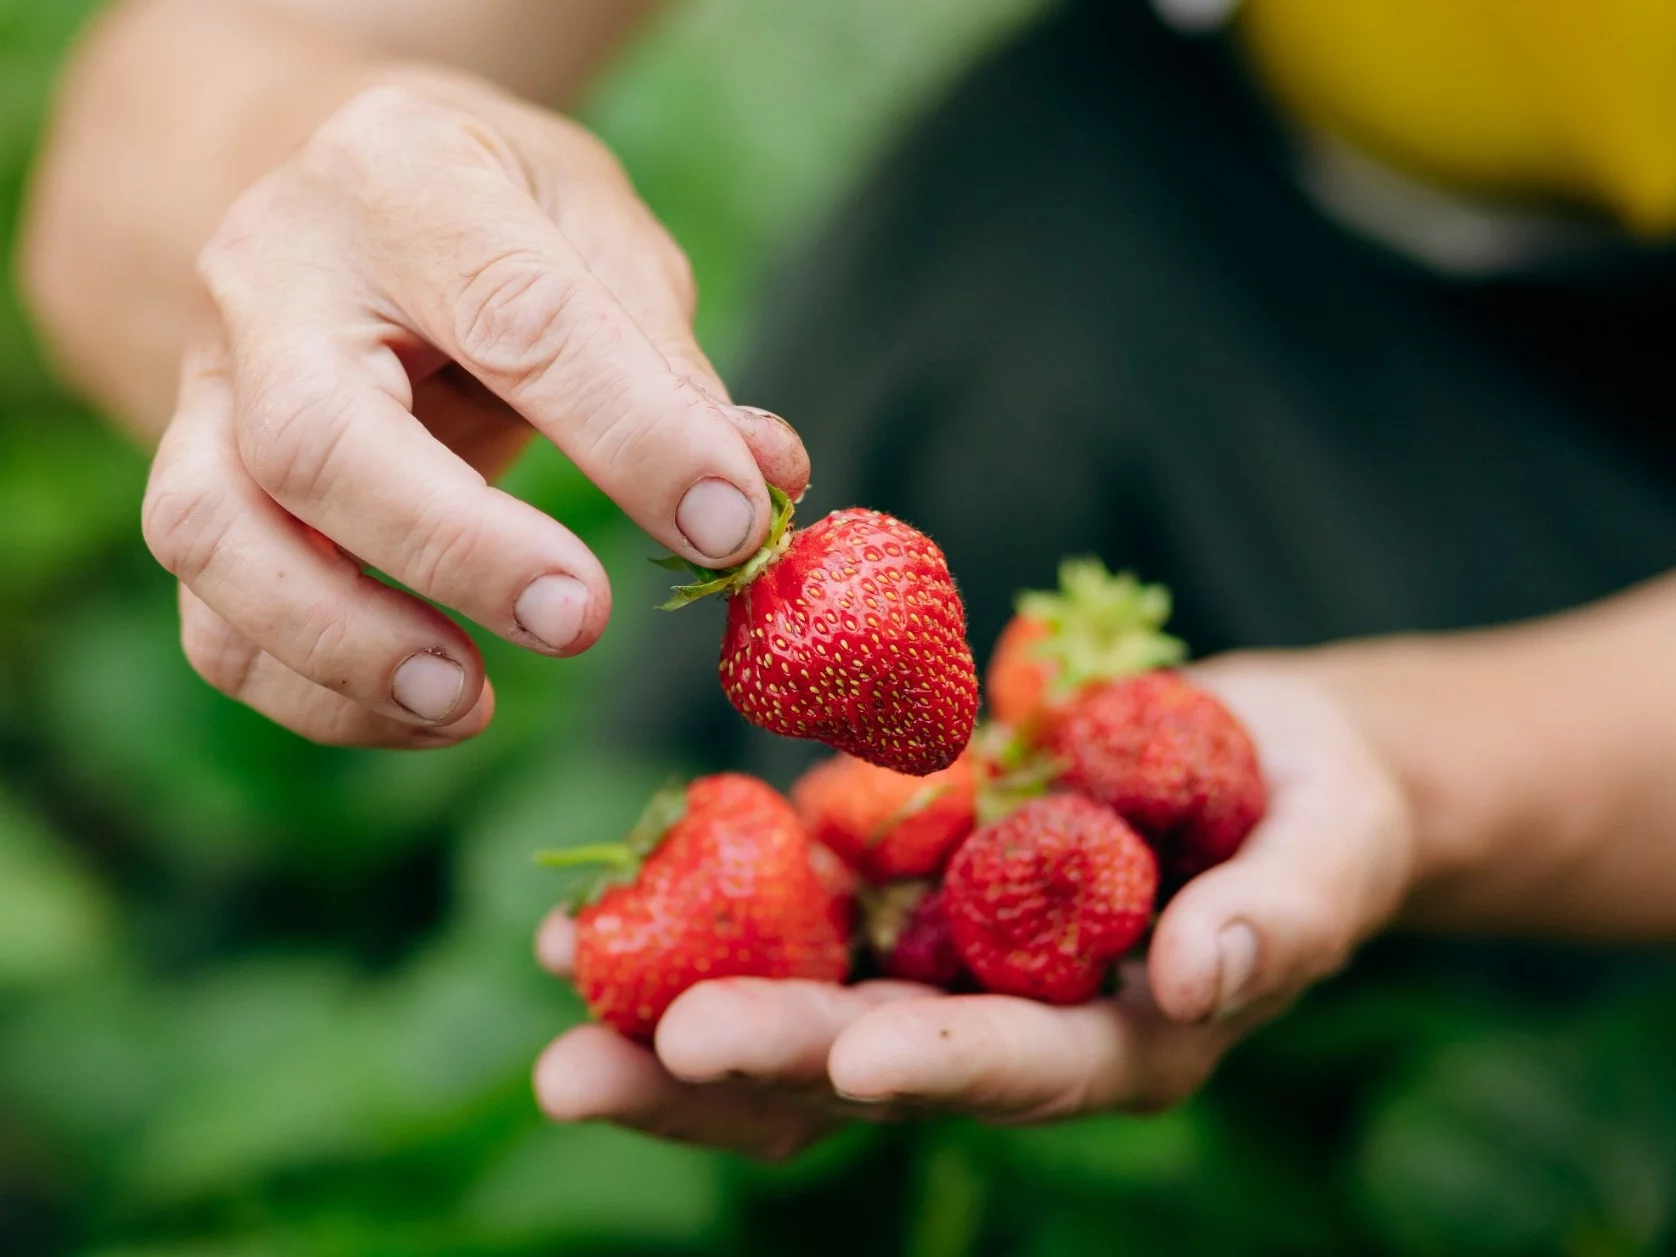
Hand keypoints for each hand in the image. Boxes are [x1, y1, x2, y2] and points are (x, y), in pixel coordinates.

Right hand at [141, 72, 805, 746]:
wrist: (337, 193)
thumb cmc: (496, 213)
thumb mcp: (595, 228)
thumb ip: (667, 360)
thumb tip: (762, 480)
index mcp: (403, 178)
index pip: (517, 315)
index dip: (630, 433)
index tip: (726, 527)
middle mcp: (272, 275)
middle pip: (316, 436)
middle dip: (457, 549)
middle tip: (578, 621)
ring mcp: (205, 385)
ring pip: (216, 534)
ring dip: (344, 644)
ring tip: (469, 703)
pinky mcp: (188, 482)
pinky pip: (213, 617)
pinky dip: (314, 693)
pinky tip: (433, 711)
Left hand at [530, 655, 1417, 1156]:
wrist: (1261, 759)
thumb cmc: (1324, 814)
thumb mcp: (1330, 854)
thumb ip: (1282, 917)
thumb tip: (1205, 978)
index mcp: (1116, 1045)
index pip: (1016, 1071)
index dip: (935, 1067)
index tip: (849, 1061)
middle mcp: (1006, 1023)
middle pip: (858, 1071)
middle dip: (732, 1071)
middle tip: (592, 1072)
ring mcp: (938, 957)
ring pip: (793, 1004)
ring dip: (668, 1006)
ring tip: (555, 985)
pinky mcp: (895, 884)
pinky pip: (785, 907)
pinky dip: (694, 906)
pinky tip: (595, 906)